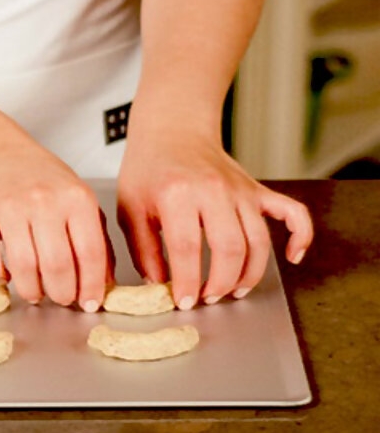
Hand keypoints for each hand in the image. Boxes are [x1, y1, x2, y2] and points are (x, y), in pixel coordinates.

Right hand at [0, 140, 111, 310]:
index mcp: (75, 197)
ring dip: (32, 290)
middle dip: (62, 293)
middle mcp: (44, 201)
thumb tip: (103, 283)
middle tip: (61, 299)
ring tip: (35, 293)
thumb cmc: (40, 178)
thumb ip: (96, 239)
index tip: (90, 303)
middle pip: (58, 266)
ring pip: (24, 268)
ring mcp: (9, 208)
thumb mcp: (78, 199)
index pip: (90, 254)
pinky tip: (6, 275)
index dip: (91, 286)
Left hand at [117, 124, 312, 309]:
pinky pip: (292, 213)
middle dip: (221, 282)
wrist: (172, 131)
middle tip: (208, 298)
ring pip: (259, 240)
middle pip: (230, 248)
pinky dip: (300, 236)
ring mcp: (241, 190)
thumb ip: (143, 250)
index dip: (187, 281)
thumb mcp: (131, 209)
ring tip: (233, 291)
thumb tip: (158, 285)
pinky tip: (292, 258)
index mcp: (177, 194)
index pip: (187, 248)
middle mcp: (213, 191)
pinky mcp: (257, 190)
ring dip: (250, 273)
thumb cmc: (148, 170)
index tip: (184, 301)